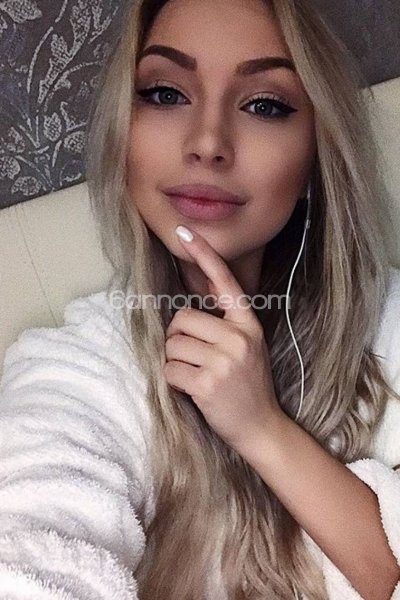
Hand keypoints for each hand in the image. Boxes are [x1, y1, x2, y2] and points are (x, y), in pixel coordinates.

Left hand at [164, 226, 282, 453]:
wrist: (261, 426)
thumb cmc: (248, 384)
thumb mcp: (248, 345)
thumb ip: (226, 319)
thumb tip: (201, 286)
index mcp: (248, 324)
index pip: (224, 282)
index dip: (203, 255)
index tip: (184, 232)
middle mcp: (238, 338)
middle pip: (181, 320)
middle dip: (177, 339)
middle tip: (193, 357)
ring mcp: (224, 361)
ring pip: (172, 346)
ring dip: (175, 362)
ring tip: (196, 375)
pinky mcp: (208, 384)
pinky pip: (170, 370)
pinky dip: (173, 380)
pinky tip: (191, 389)